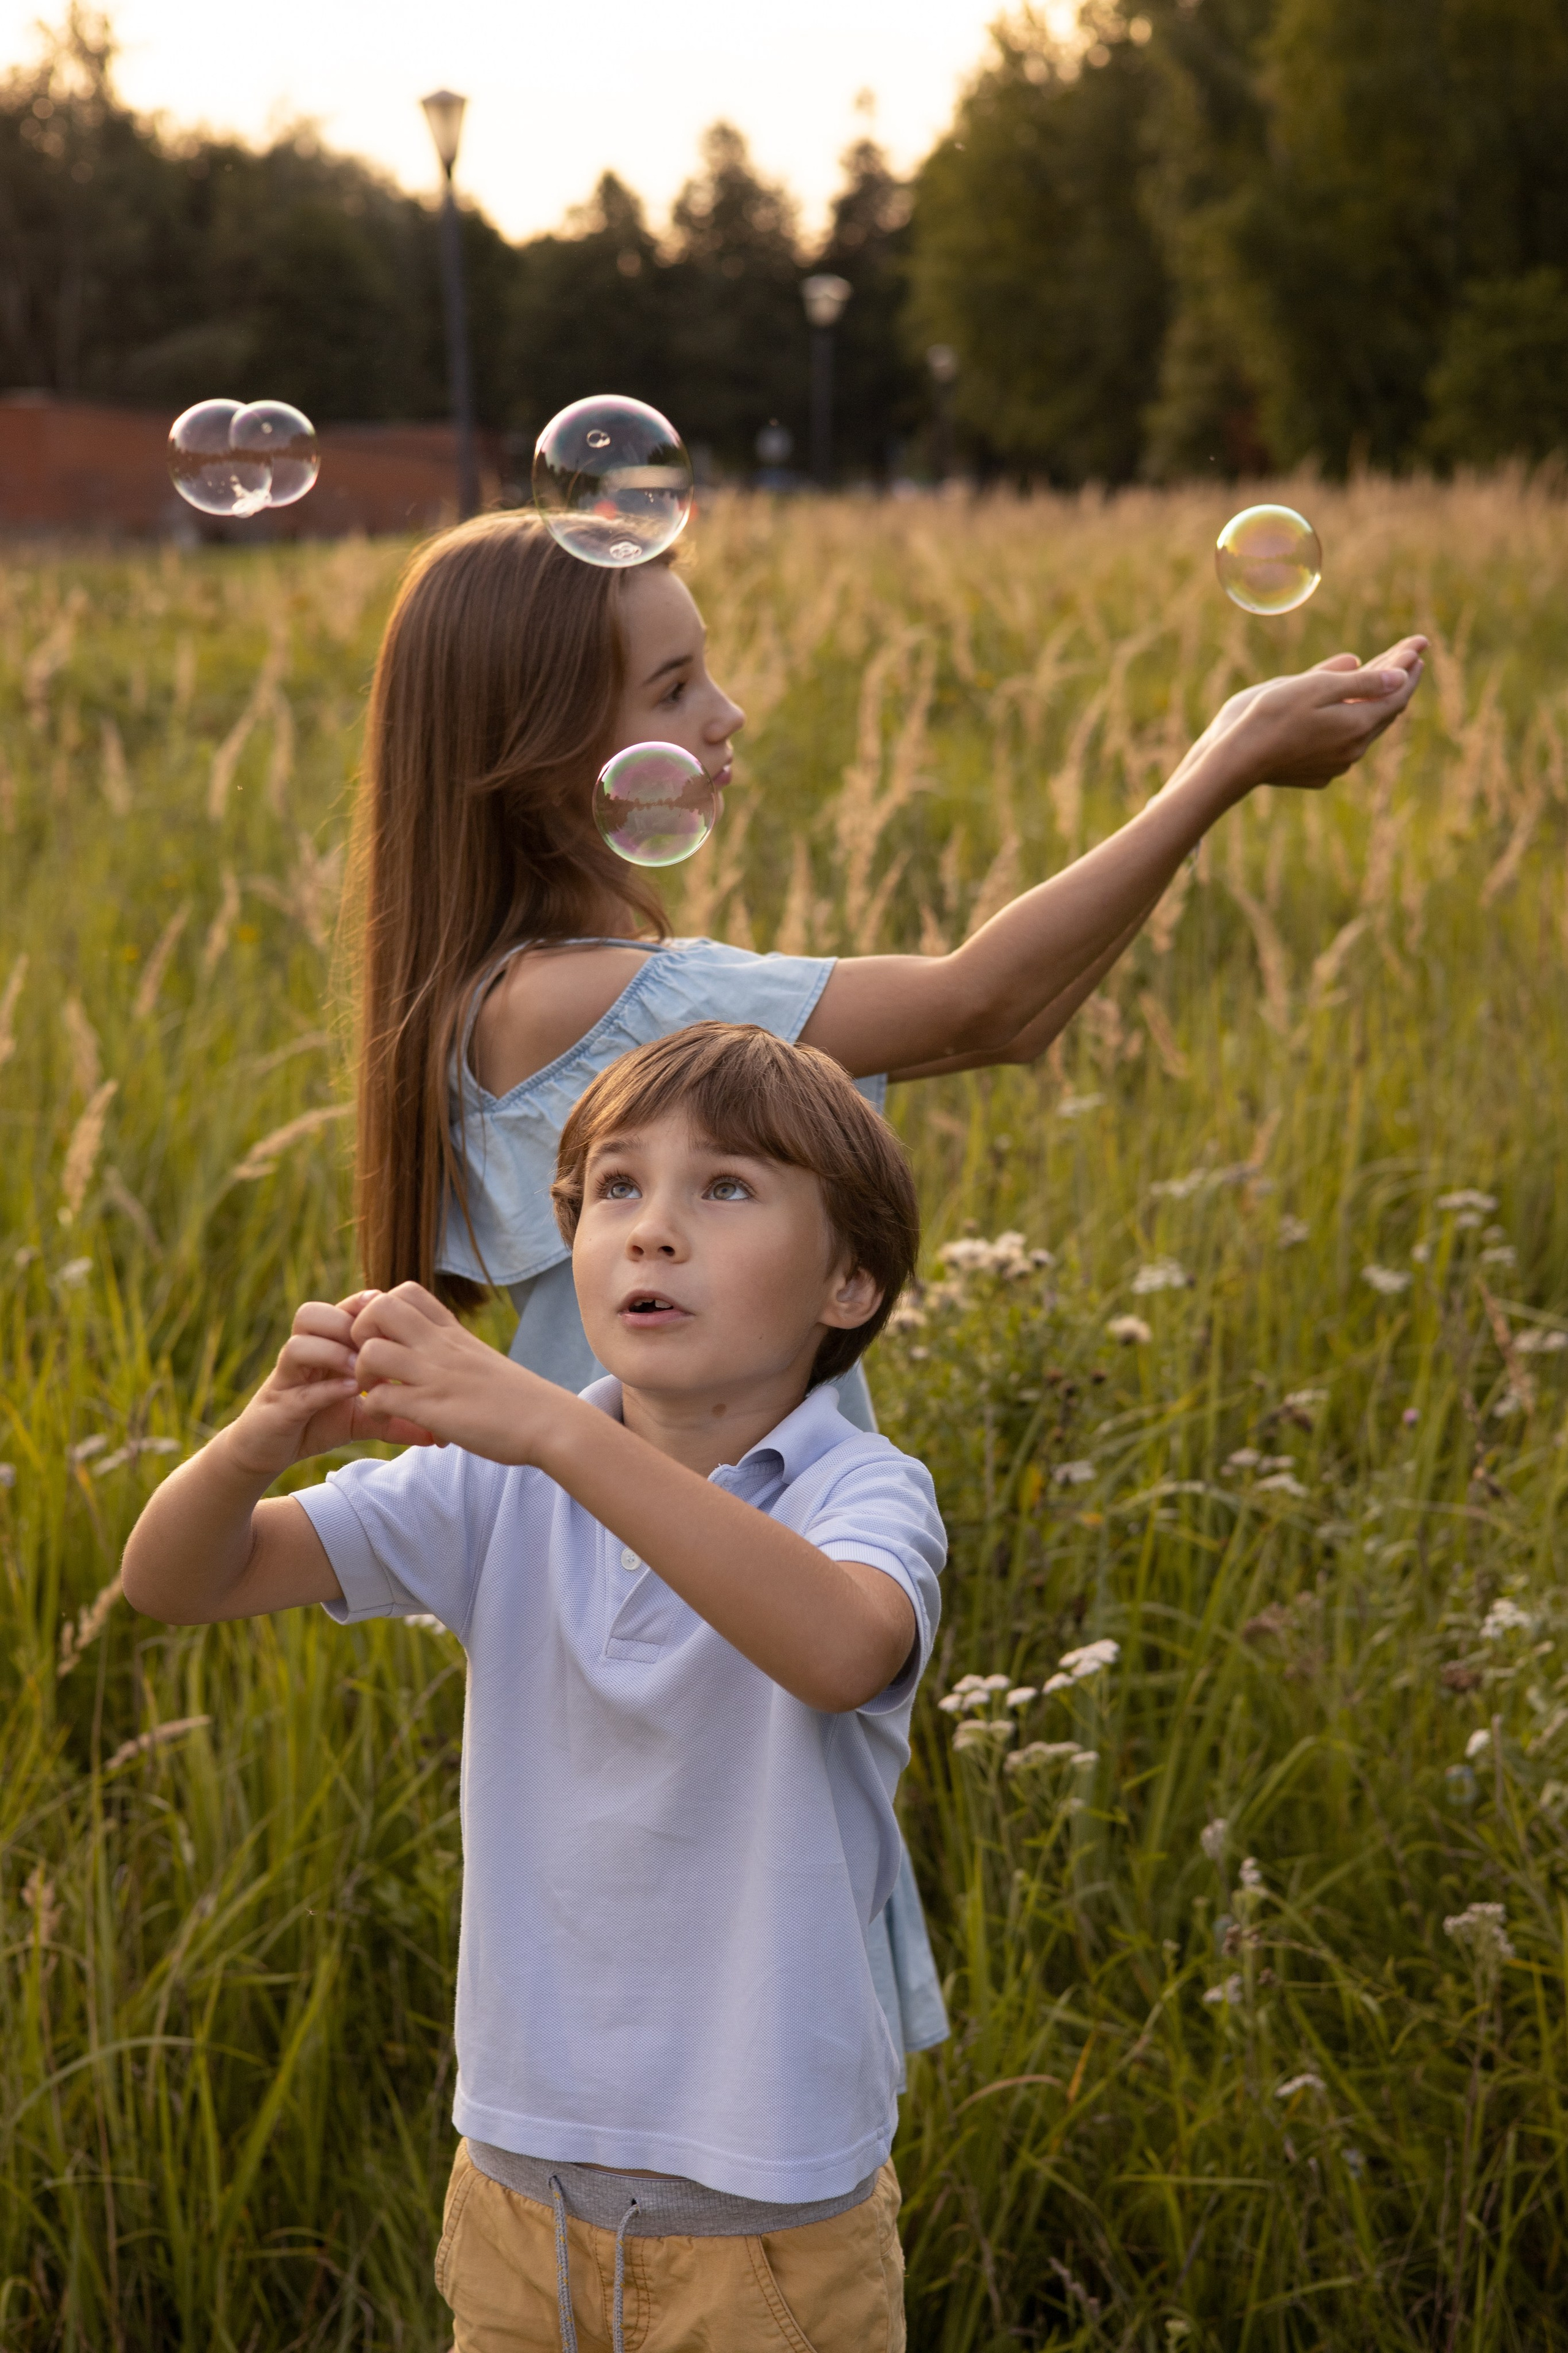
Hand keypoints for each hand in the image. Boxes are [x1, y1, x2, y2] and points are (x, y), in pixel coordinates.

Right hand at [225, 1289, 439, 1481]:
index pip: (340, 1310)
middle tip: (377, 1342)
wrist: (269, 1453)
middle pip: (312, 1314)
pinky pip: (298, 1389)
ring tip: (360, 1370)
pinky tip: (350, 1392)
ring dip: (332, 1352)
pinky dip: (324, 1388)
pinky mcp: (278, 1405)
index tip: (395, 1316)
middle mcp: (302, 1355)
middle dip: (346, 1323)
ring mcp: (287, 1378)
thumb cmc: (316, 1424)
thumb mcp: (363, 1420)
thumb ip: (396, 1419)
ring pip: (298, 1344)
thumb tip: (438, 1434)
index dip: (364, 1305)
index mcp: (323, 1348)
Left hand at [351, 1282, 564, 1465]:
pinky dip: (373, 1409)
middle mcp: (441, 1346)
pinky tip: (388, 1418)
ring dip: (361, 1373)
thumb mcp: (484, 1361)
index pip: (406, 1292)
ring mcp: (435, 1376)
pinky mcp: (432, 1409)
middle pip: (379, 1307)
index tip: (385, 1339)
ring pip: (371, 1351)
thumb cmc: (521, 1400)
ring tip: (376, 1391)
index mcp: (454, 1333)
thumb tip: (438, 1370)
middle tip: (372, 1362)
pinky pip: (379, 1398)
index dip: (381, 1311)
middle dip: (360, 1332)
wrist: (551, 1423)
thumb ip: (456, 1355)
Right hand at [1178, 635, 1426, 795]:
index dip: (1409, 669)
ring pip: (1366, 727)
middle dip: (1398, 681)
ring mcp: (1336, 764)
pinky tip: (1350, 709)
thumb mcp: (1317, 687)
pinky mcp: (1318, 773)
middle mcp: (1353, 749)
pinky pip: (1345, 742)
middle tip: (1410, 657)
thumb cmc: (1271, 715)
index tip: (1419, 648)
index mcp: (1357, 725)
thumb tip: (1399, 677)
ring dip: (1376, 701)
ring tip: (1384, 679)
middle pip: (1386, 711)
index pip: (1397, 693)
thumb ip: (1362, 682)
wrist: (1235, 760)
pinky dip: (1352, 720)